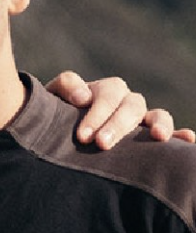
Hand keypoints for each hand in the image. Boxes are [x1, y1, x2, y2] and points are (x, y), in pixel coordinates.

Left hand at [45, 73, 195, 149]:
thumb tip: (83, 96)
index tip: (82, 136)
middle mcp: (124, 103)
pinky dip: (180, 135)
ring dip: (159, 124)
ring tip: (158, 137)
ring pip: (156, 115)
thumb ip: (64, 88)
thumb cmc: (52, 119)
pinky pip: (170, 134)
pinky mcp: (147, 138)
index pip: (109, 93)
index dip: (98, 111)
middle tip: (101, 144)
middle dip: (118, 124)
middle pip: (132, 105)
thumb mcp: (50, 101)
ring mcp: (139, 121)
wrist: (52, 139)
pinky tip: (187, 140)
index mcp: (103, 92)